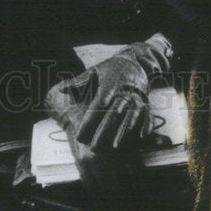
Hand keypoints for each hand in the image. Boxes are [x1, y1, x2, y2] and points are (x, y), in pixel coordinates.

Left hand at [46, 35, 172, 153]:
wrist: (134, 62)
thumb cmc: (110, 70)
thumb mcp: (94, 71)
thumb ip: (79, 82)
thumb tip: (62, 89)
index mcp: (110, 83)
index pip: (99, 103)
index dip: (90, 119)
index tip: (81, 134)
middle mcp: (124, 91)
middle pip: (114, 113)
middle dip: (104, 131)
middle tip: (93, 148)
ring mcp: (136, 98)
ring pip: (130, 117)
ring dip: (123, 132)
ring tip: (114, 148)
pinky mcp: (146, 103)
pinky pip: (148, 115)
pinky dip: (146, 126)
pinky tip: (141, 138)